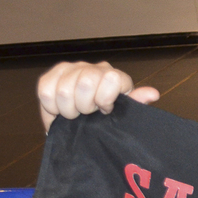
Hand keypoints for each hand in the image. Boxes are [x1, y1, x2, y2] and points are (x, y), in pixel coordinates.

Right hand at [37, 61, 159, 131]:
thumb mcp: (125, 117)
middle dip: (85, 106)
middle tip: (87, 114)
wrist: (83, 129)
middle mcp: (94, 68)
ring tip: (75, 114)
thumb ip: (136, 104)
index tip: (105, 111)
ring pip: (64, 89)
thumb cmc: (108, 122)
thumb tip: (152, 94)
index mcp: (116, 77)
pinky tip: (60, 110)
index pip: (111, 78)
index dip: (104, 100)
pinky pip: (45, 90)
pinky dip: (51, 106)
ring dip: (68, 109)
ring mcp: (71, 68)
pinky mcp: (51, 75)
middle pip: (85, 82)